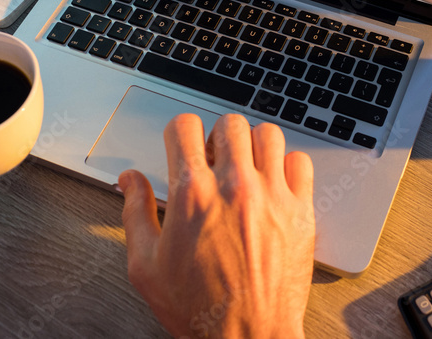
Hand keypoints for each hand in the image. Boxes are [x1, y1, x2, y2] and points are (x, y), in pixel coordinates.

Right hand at [120, 113, 313, 338]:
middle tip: (215, 159)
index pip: (185, 126)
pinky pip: (301, 161)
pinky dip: (288, 165)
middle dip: (218, 136)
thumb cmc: (199, 309)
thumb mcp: (146, 266)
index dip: (180, 132)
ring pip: (268, 133)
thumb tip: (129, 180)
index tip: (182, 145)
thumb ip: (135, 213)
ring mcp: (271, 196)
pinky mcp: (301, 210)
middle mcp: (233, 187)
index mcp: (192, 195)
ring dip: (253, 145)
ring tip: (246, 167)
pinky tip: (275, 183)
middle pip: (229, 122)